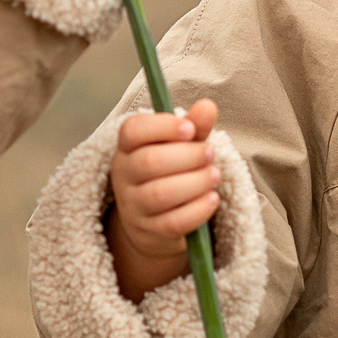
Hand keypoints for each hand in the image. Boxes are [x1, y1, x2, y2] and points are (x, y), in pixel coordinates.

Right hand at [105, 97, 220, 300]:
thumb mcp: (182, 146)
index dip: (162, 126)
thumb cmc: (171, 173)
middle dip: (187, 156)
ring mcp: (133, 206)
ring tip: (214, 175)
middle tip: (210, 154)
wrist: (154, 223)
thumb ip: (195, 126)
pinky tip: (212, 199)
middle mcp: (123, 175)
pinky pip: (173, 222)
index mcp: (127, 147)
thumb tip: (207, 106)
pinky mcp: (149, 232)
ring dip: (194, 182)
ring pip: (160, 194)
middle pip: (149, 162)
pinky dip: (197, 210)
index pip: (132, 130)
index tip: (190, 129)